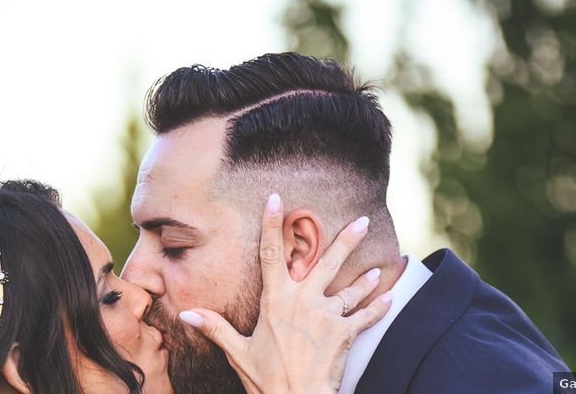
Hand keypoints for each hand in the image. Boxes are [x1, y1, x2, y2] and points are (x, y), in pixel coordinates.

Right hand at [177, 193, 392, 393]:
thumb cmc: (267, 379)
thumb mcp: (238, 351)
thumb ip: (215, 328)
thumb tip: (185, 314)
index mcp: (276, 301)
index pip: (271, 254)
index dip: (272, 224)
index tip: (276, 199)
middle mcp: (304, 302)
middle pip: (327, 262)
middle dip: (346, 239)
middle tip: (363, 219)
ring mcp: (327, 316)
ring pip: (351, 289)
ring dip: (366, 277)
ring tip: (378, 267)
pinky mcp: (345, 334)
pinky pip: (366, 316)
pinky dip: (379, 306)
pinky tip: (390, 296)